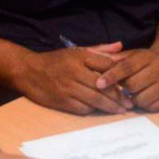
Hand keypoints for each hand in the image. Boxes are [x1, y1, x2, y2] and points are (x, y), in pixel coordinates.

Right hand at [14, 42, 131, 114]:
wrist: (28, 72)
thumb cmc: (55, 61)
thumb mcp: (76, 51)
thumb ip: (99, 50)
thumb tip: (120, 46)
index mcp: (79, 56)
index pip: (106, 66)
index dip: (120, 76)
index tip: (130, 84)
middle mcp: (74, 72)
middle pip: (103, 86)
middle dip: (119, 97)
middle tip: (130, 103)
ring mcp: (68, 88)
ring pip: (95, 100)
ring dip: (109, 107)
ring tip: (120, 110)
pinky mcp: (62, 101)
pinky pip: (82, 108)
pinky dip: (93, 110)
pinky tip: (100, 111)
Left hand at [94, 48, 158, 111]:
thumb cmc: (142, 62)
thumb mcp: (129, 55)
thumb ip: (111, 57)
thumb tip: (90, 55)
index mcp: (147, 57)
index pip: (126, 67)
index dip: (111, 76)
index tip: (98, 84)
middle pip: (132, 85)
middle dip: (122, 89)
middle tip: (119, 89)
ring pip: (140, 98)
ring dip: (132, 99)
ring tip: (132, 93)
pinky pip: (151, 107)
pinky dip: (143, 105)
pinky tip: (143, 97)